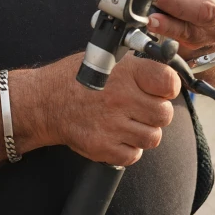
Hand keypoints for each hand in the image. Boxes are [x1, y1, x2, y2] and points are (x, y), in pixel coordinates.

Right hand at [38, 52, 180, 166]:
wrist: (45, 101)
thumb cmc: (76, 78)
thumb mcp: (107, 59)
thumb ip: (137, 67)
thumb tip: (165, 73)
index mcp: (125, 72)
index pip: (169, 82)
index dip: (168, 87)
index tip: (161, 89)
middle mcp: (122, 98)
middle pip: (164, 114)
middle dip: (155, 112)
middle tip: (140, 107)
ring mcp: (113, 125)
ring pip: (153, 137)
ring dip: (142, 131)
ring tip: (126, 121)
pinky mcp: (104, 147)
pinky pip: (134, 155)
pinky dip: (128, 148)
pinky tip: (115, 134)